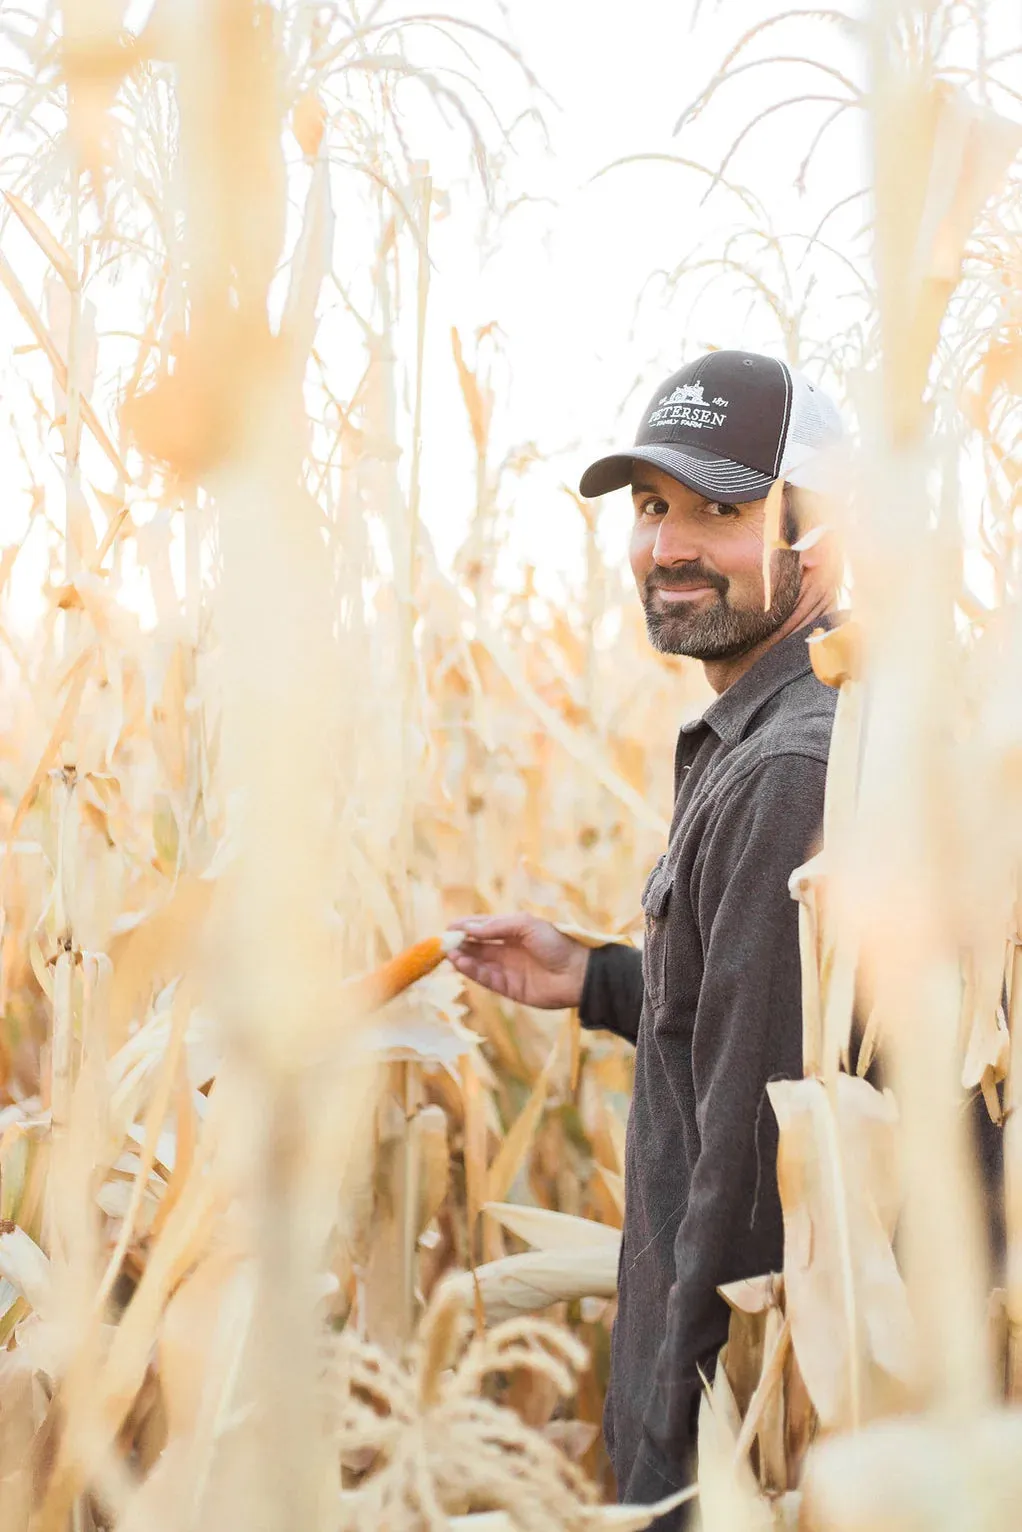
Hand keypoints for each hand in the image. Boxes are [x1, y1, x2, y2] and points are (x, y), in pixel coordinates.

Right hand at [446, 913, 588, 1009]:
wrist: (579, 973)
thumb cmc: (557, 943)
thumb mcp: (527, 925)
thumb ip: (498, 926)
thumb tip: (470, 928)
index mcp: (513, 931)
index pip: (483, 927)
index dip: (466, 926)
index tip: (448, 927)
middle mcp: (508, 949)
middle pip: (477, 946)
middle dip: (460, 943)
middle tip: (442, 942)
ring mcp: (507, 969)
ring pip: (479, 963)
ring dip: (463, 958)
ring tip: (449, 953)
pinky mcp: (509, 988)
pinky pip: (486, 978)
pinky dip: (473, 971)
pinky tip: (461, 963)